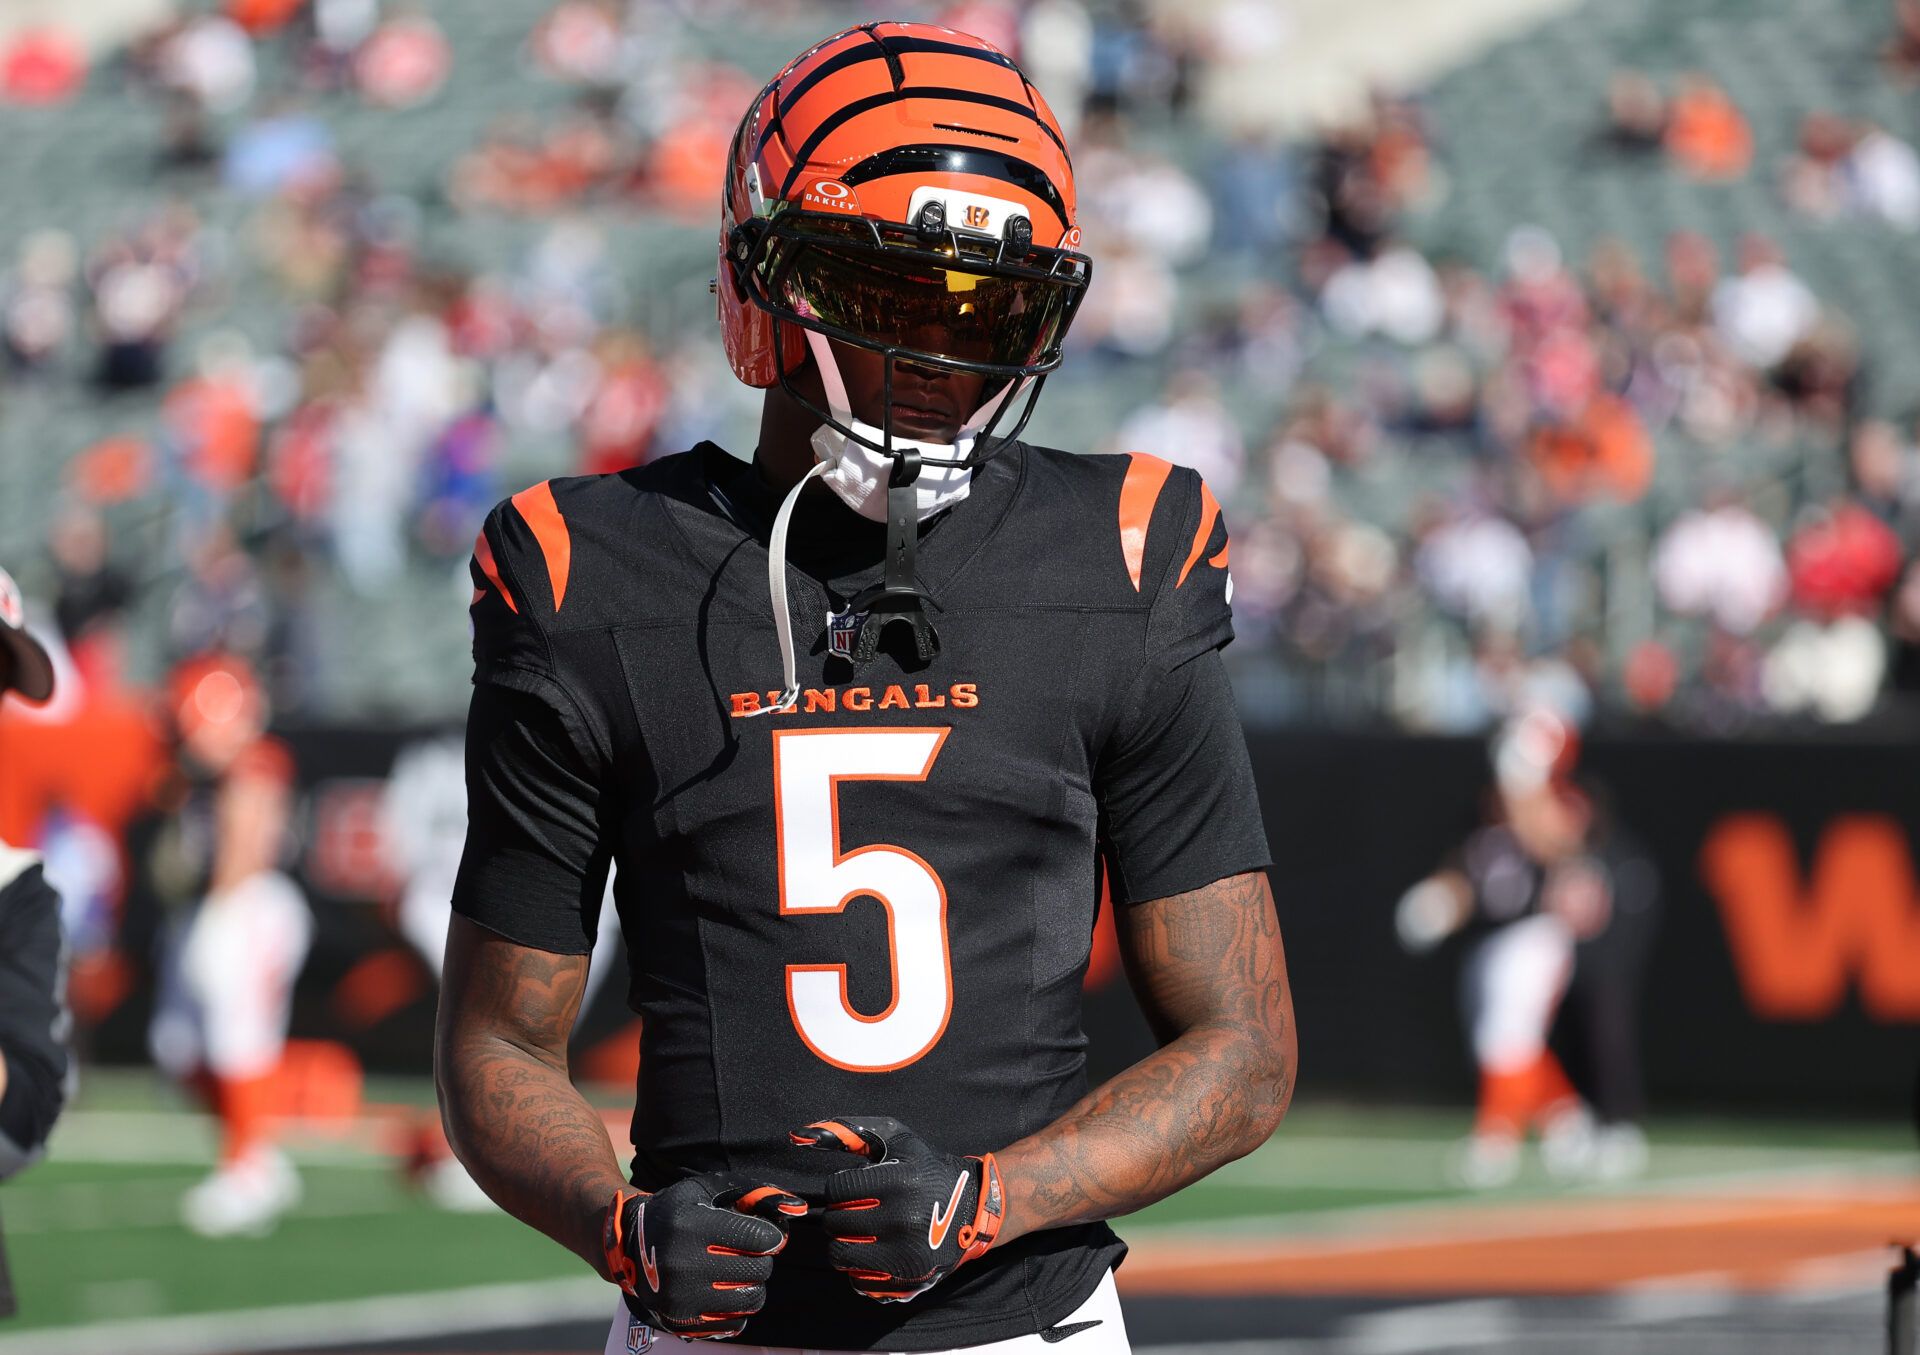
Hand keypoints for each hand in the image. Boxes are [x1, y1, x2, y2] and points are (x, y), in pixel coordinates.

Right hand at [602, 1173, 805, 1339]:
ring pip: (750, 1299)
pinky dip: (737, 1308)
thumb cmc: (679, 1211)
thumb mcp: (708, 1189)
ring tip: (739, 1271)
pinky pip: (734, 1323)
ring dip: (753, 1284)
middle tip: (750, 1252)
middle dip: (761, 1259)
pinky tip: (725, 1290)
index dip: (770, 1236)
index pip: (757, 1238)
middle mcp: (683, 1264)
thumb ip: (754, 1192)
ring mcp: (681, 1297)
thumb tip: (797, 1207)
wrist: (630, 1245)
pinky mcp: (681, 1321)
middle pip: (757, 1269)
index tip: (765, 1235)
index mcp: (692, 1226)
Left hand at [790, 1115, 1003, 1302]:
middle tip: (858, 1209)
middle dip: (840, 1214)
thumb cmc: (924, 1170)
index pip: (836, 1190)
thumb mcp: (896, 1139)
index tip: (855, 1187)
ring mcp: (906, 1256)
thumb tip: (798, 1135)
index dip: (840, 1187)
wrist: (972, 1209)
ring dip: (845, 1241)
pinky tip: (876, 1252)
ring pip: (840, 1254)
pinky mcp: (908, 1282)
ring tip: (863, 1231)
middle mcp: (904, 1220)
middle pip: (835, 1223)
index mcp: (901, 1182)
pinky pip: (857, 1281)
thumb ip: (848, 1132)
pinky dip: (860, 1268)